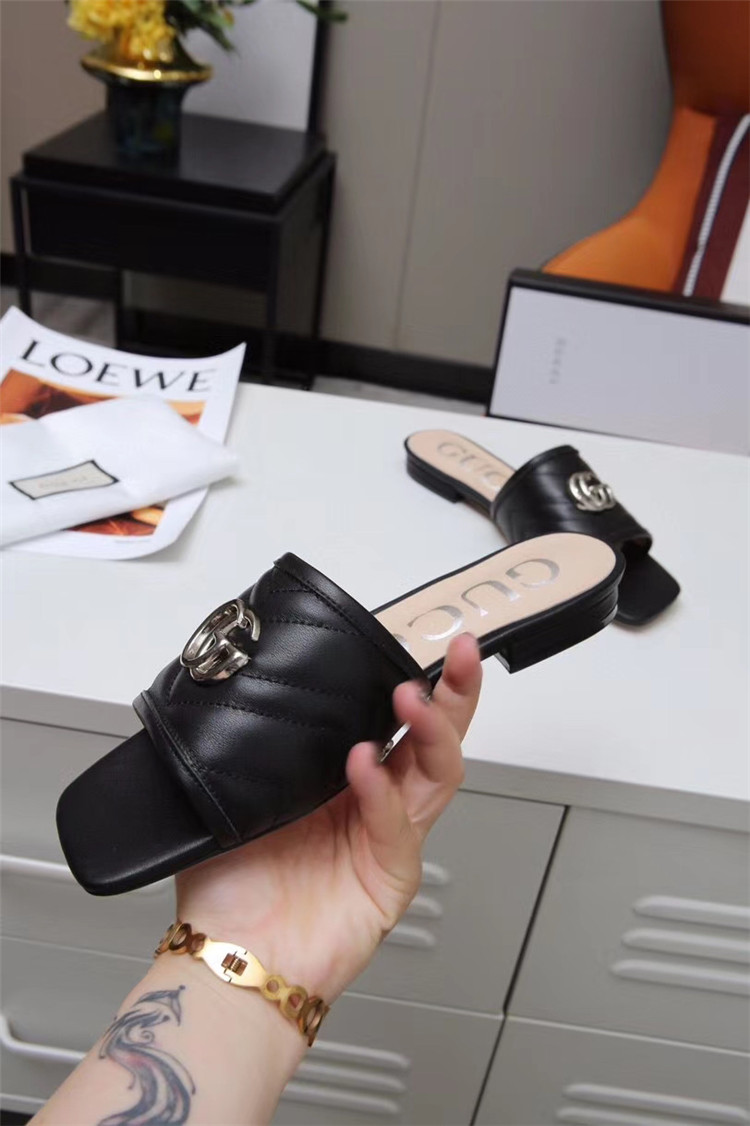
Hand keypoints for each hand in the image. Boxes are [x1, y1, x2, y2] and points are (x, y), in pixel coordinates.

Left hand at [175, 633, 481, 1000]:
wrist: (229, 956)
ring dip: (431, 730)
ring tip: (410, 697)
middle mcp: (373, 801)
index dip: (413, 680)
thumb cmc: (230, 886)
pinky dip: (380, 793)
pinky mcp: (390, 877)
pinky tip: (362, 765)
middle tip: (461, 653)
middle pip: (434, 738)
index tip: (420, 639)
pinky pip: (396, 827)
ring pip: (436, 774)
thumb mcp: (234, 793)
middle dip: (453, 693)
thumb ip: (253, 744)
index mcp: (342, 776)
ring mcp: (387, 837)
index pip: (392, 719)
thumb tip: (240, 684)